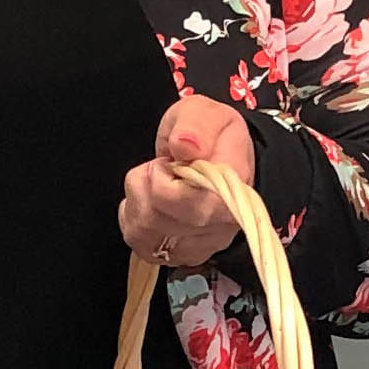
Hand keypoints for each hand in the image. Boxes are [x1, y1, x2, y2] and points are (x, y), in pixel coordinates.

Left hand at [120, 97, 256, 270]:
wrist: (217, 155)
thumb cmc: (208, 134)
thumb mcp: (203, 112)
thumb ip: (195, 125)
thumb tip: (186, 145)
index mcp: (234, 189)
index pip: (194, 207)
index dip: (167, 183)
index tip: (172, 161)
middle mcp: (222, 225)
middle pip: (159, 219)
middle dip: (148, 183)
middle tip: (163, 165)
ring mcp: (200, 245)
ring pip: (144, 232)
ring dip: (138, 198)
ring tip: (158, 181)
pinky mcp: (178, 256)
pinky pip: (138, 242)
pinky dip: (134, 216)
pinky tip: (150, 201)